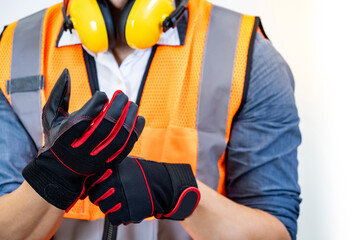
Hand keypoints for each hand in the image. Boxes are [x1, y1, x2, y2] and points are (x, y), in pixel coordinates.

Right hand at [22, 69, 144, 209]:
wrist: (59, 173)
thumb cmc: (56, 139)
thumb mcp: (51, 118)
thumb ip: (59, 95)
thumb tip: (66, 71)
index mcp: (65, 137)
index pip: (85, 117)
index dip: (97, 103)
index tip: (103, 94)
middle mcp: (81, 150)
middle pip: (105, 127)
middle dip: (117, 108)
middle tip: (123, 94)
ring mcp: (96, 159)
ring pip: (118, 138)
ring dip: (128, 119)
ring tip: (133, 104)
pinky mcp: (108, 164)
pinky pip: (125, 149)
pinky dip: (134, 133)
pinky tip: (139, 119)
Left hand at [87, 157, 199, 224]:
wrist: (164, 186)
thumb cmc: (145, 174)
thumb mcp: (126, 165)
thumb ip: (110, 169)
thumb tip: (93, 176)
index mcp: (113, 171)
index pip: (91, 183)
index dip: (94, 186)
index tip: (99, 187)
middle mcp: (114, 185)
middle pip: (95, 197)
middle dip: (101, 198)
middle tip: (111, 195)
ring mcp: (121, 200)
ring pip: (104, 209)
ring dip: (111, 207)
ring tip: (122, 201)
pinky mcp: (127, 214)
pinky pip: (114, 219)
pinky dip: (120, 216)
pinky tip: (127, 208)